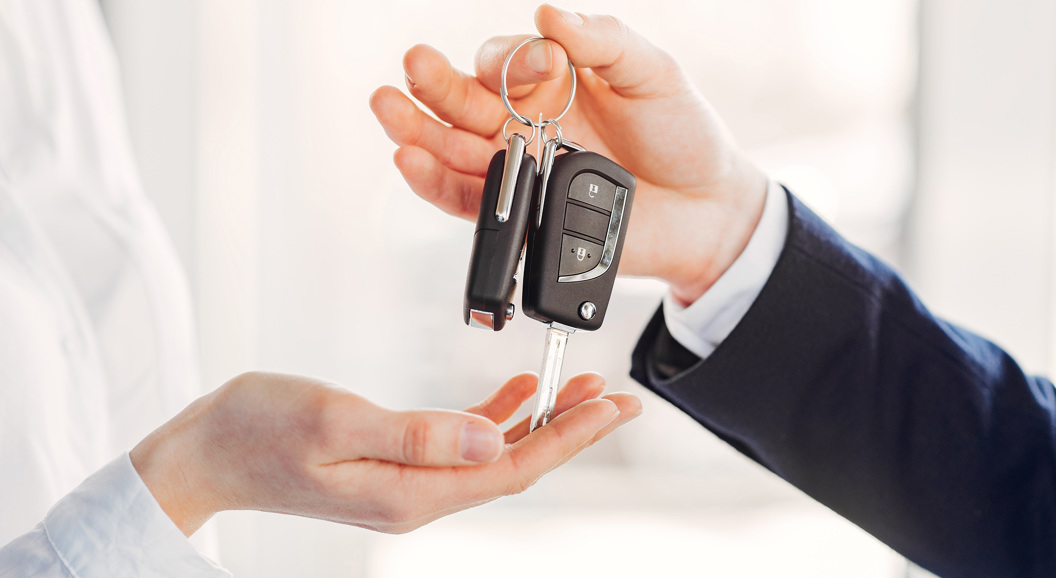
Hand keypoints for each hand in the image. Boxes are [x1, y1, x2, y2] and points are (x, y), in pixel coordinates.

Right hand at [130, 371, 639, 535]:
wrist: (205, 451)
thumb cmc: (257, 430)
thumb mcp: (335, 421)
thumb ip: (418, 435)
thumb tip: (493, 440)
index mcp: (410, 492)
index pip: (510, 468)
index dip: (568, 437)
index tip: (613, 407)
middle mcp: (417, 495)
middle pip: (514, 464)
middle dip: (572, 430)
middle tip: (621, 398)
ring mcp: (407, 482)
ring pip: (495, 454)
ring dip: (541, 421)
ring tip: (584, 388)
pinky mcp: (395, 462)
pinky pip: (462, 443)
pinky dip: (496, 416)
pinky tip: (518, 395)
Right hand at [370, 4, 768, 303]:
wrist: (707, 211)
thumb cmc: (684, 135)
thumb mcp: (654, 73)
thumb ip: (604, 41)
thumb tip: (548, 13)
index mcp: (550, 82)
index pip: (505, 62)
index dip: (510, 62)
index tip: (544, 69)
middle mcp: (524, 124)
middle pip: (463, 102)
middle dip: (434, 85)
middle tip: (412, 67)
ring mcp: (519, 170)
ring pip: (453, 150)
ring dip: (417, 132)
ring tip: (388, 111)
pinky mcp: (520, 216)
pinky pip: (468, 202)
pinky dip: (436, 184)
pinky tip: (412, 161)